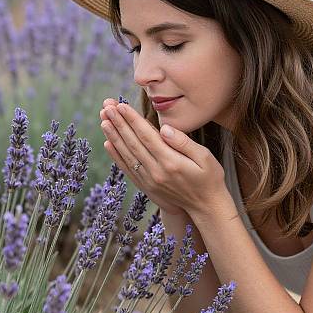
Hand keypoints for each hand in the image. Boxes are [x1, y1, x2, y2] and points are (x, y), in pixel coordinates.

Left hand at [99, 97, 229, 218]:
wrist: (206, 208)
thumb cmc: (209, 179)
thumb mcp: (205, 157)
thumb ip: (184, 142)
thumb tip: (164, 128)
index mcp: (171, 162)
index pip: (146, 136)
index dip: (132, 119)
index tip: (121, 105)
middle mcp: (156, 172)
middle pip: (133, 143)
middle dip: (118, 123)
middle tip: (106, 106)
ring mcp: (149, 180)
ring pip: (127, 154)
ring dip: (114, 136)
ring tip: (103, 119)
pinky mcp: (146, 186)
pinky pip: (128, 169)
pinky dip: (116, 156)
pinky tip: (108, 143)